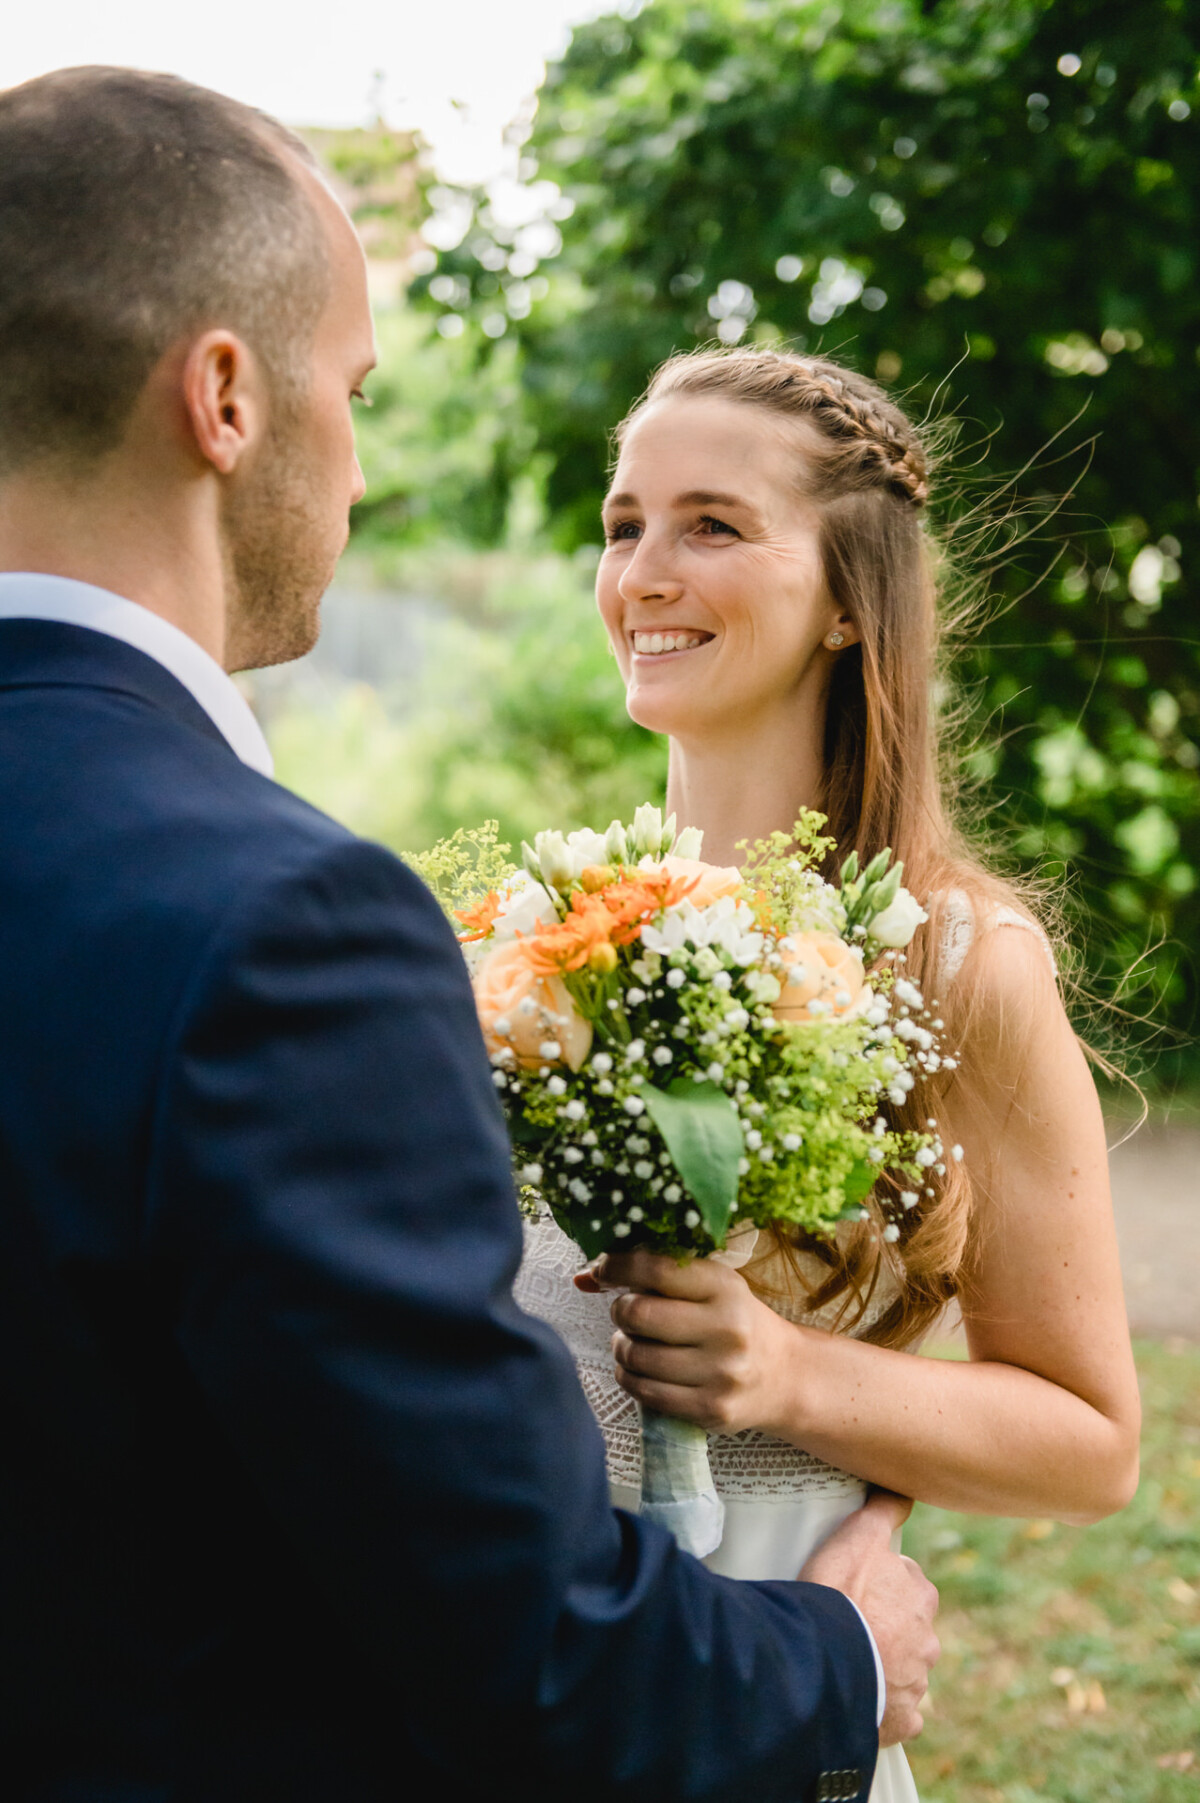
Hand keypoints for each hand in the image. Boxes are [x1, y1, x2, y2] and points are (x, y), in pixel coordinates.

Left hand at [575, 1247, 797, 1434]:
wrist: (784, 1376)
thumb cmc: (734, 1322)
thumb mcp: (708, 1287)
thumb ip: (652, 1276)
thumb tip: (582, 1277)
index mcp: (725, 1286)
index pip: (656, 1269)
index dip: (616, 1266)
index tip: (601, 1269)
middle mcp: (726, 1328)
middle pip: (638, 1314)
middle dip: (620, 1310)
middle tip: (626, 1312)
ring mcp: (720, 1372)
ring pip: (636, 1356)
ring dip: (621, 1347)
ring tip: (633, 1342)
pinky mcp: (710, 1409)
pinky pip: (645, 1392)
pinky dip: (629, 1377)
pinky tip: (638, 1369)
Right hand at [801, 1489, 939, 1747]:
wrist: (827, 1660)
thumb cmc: (841, 1593)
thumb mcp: (861, 1536)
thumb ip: (885, 1509)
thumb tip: (903, 1488)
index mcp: (922, 1598)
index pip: (907, 1587)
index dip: (881, 1587)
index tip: (856, 1590)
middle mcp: (928, 1642)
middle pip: (908, 1632)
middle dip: (887, 1631)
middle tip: (849, 1627)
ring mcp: (917, 1684)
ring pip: (904, 1673)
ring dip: (883, 1669)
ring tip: (848, 1663)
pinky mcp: (903, 1720)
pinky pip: (899, 1715)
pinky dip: (885, 1709)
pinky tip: (862, 1700)